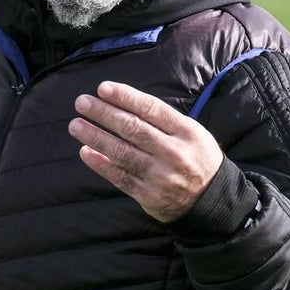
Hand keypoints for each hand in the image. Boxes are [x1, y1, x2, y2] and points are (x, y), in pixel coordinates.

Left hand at [68, 81, 223, 222]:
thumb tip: (123, 104)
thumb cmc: (196, 158)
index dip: (125, 97)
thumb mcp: (192, 133)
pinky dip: (101, 165)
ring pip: (122, 153)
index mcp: (186, 132)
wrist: (213, 200)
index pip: (151, 109)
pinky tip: (85, 152)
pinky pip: (121, 178)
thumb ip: (163, 121)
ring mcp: (161, 176)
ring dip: (96, 137)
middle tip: (82, 103)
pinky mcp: (150, 196)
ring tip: (76, 125)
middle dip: (104, 113)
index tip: (103, 88)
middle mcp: (173, 152)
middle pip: (133, 128)